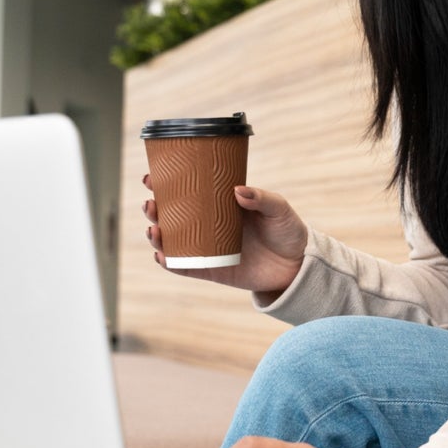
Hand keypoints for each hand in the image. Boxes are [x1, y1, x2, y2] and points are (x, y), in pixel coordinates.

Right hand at [143, 177, 307, 294]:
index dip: (165, 184)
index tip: (151, 177)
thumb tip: (238, 190)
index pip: (188, 191)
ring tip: (154, 229)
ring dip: (156, 235)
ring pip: (172, 241)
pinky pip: (183, 267)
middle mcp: (208, 225)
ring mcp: (207, 248)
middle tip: (151, 203)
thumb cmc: (287, 230)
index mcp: (220, 204)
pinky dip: (169, 262)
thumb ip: (261, 198)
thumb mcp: (278, 209)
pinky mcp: (211, 269)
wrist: (297, 266)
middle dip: (154, 209)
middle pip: (171, 215)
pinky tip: (160, 255)